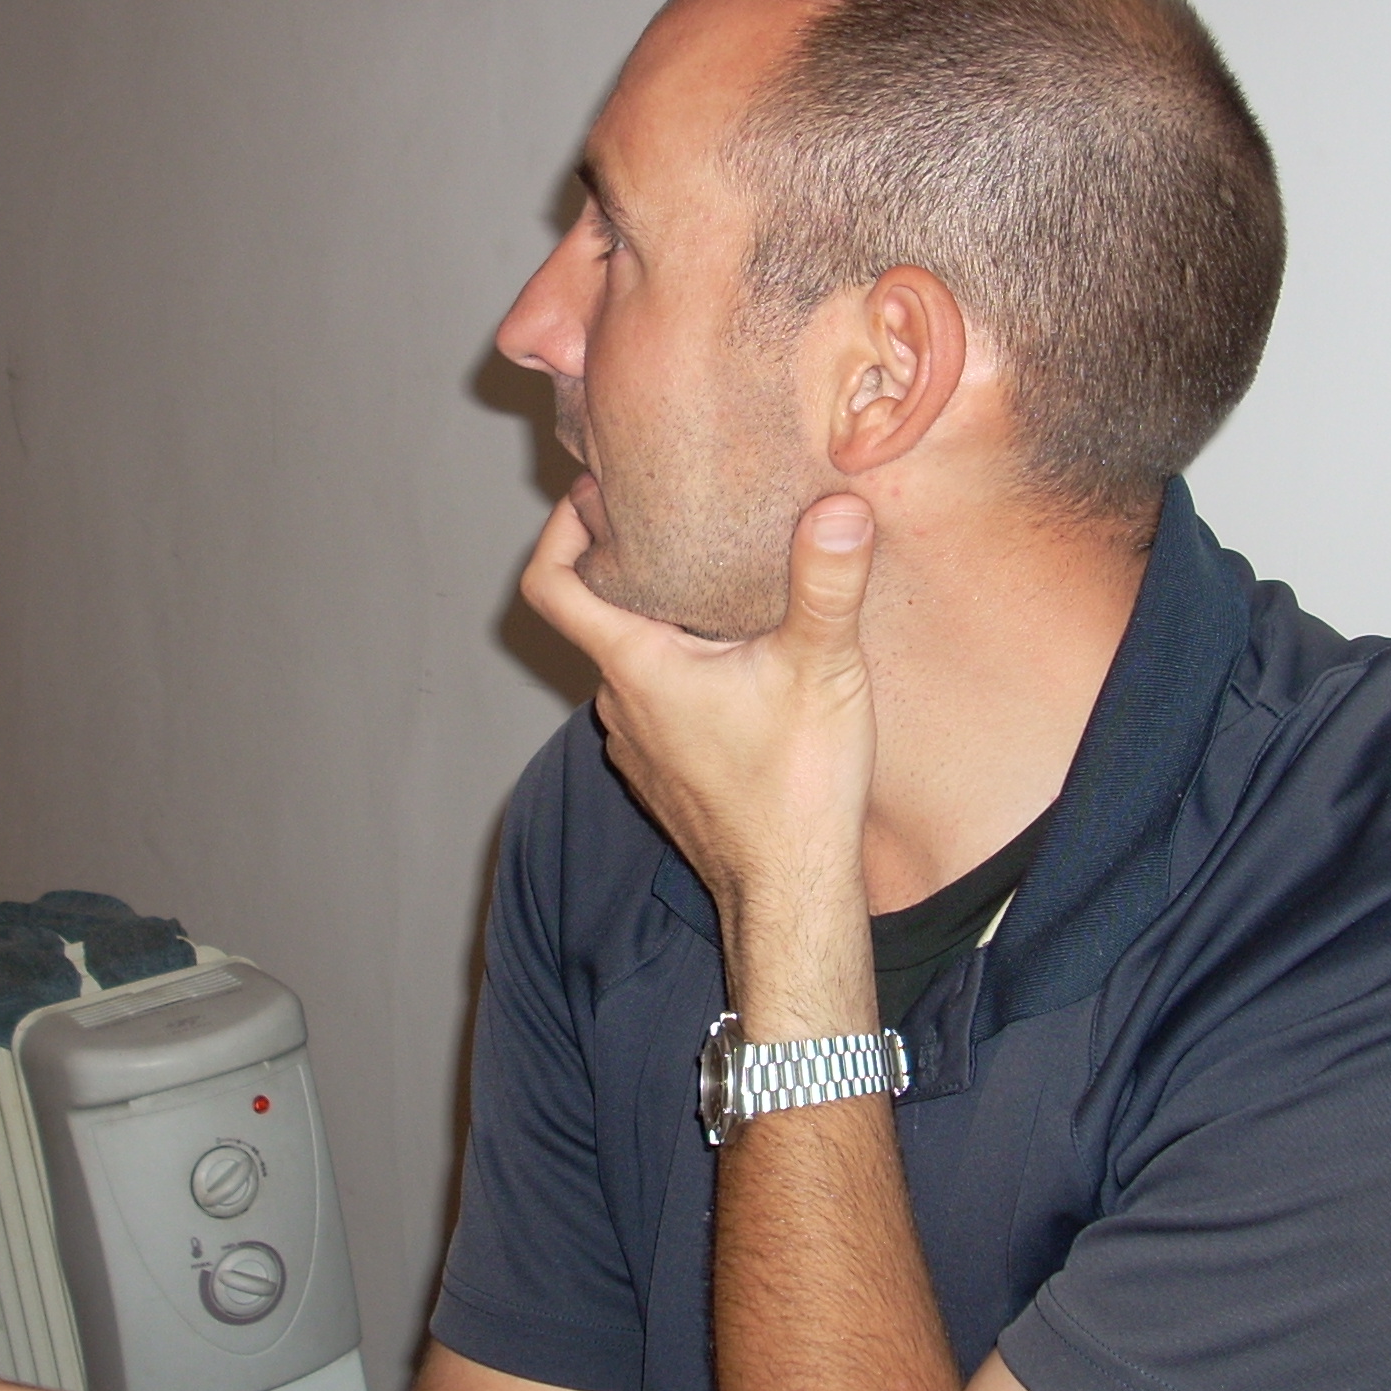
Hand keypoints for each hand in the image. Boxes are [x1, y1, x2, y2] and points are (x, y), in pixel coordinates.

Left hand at [521, 489, 878, 1030]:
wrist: (793, 894)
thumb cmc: (796, 786)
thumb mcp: (820, 670)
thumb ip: (826, 583)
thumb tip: (838, 506)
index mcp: (635, 666)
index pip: (552, 585)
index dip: (558, 532)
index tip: (593, 496)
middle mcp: (619, 705)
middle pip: (597, 616)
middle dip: (630, 565)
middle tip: (679, 520)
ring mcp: (636, 747)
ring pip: (629, 664)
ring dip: (658, 625)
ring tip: (714, 586)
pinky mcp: (663, 777)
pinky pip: (654, 708)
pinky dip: (677, 675)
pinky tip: (734, 667)